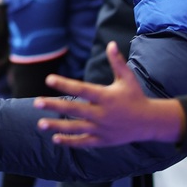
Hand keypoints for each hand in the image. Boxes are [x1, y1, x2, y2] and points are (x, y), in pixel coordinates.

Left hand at [33, 41, 185, 146]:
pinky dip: (70, 142)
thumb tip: (111, 44)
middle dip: (54, 106)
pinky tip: (55, 139)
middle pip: (74, 109)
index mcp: (106, 96)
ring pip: (75, 128)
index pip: (81, 89)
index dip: (65, 84)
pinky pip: (84, 142)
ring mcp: (101, 128)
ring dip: (57, 126)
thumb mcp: (127, 79)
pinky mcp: (103, 140)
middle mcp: (102, 113)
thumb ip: (117, 62)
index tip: (49, 79)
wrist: (149, 122)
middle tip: (36, 102)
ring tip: (40, 124)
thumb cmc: (136, 97)